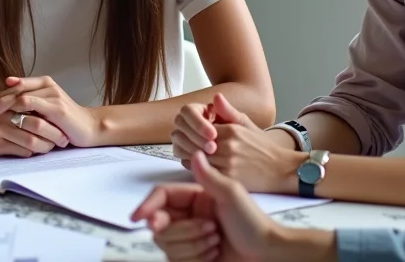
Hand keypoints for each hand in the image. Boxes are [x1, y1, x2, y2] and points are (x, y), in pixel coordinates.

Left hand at [0, 76, 99, 147]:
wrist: (88, 128)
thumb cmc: (65, 121)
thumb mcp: (46, 109)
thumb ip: (31, 102)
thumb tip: (8, 97)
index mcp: (45, 83)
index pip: (16, 85)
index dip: (0, 94)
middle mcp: (48, 85)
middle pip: (16, 88)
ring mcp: (52, 95)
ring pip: (21, 94)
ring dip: (5, 104)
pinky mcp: (56, 107)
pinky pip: (31, 103)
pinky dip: (17, 109)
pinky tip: (9, 117)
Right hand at [0, 104, 70, 157]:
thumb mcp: (7, 104)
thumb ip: (25, 103)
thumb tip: (51, 112)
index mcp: (11, 101)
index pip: (38, 108)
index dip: (53, 118)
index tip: (64, 125)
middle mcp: (5, 115)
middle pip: (37, 125)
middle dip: (53, 134)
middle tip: (64, 140)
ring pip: (30, 141)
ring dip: (44, 146)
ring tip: (51, 147)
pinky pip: (20, 151)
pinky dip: (32, 152)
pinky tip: (36, 151)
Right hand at [133, 152, 297, 261]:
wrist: (265, 252)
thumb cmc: (253, 223)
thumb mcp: (232, 195)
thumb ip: (209, 176)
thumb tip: (196, 153)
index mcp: (194, 197)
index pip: (161, 197)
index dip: (147, 205)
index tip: (139, 218)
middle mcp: (188, 216)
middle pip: (159, 223)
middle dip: (183, 230)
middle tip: (209, 228)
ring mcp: (188, 237)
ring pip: (167, 244)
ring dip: (193, 245)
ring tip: (215, 241)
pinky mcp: (191, 256)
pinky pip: (176, 259)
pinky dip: (195, 258)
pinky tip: (214, 254)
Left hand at [173, 93, 300, 192]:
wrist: (282, 169)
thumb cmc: (263, 147)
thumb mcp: (248, 124)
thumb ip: (229, 112)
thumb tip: (215, 97)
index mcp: (232, 130)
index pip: (201, 128)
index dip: (193, 130)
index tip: (189, 131)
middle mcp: (228, 146)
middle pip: (196, 144)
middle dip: (187, 143)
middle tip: (182, 144)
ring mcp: (228, 164)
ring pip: (197, 159)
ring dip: (190, 156)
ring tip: (189, 154)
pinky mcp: (229, 179)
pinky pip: (205, 174)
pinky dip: (198, 170)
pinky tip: (199, 167)